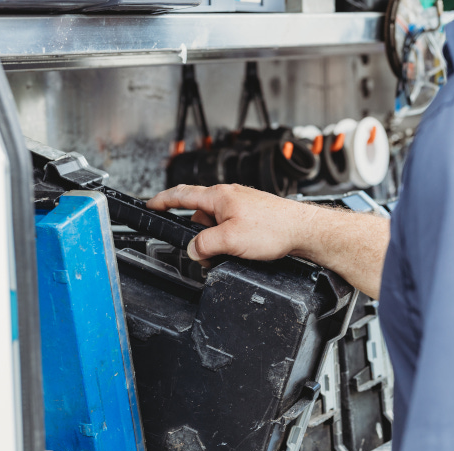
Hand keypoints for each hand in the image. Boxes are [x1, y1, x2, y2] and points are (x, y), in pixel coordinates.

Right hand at [147, 184, 319, 262]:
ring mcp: (242, 205)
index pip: (181, 195)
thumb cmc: (273, 229)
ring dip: (215, 239)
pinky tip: (240, 250)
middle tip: (203, 252)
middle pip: (199, 214)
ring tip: (228, 253)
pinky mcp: (253, 215)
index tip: (150, 206)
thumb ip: (204, 244)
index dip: (162, 201)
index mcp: (219, 196)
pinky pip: (230, 227)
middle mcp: (229, 196)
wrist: (303, 231)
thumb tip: (193, 250)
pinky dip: (228, 239)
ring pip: (216, 223)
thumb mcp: (230, 240)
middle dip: (197, 234)